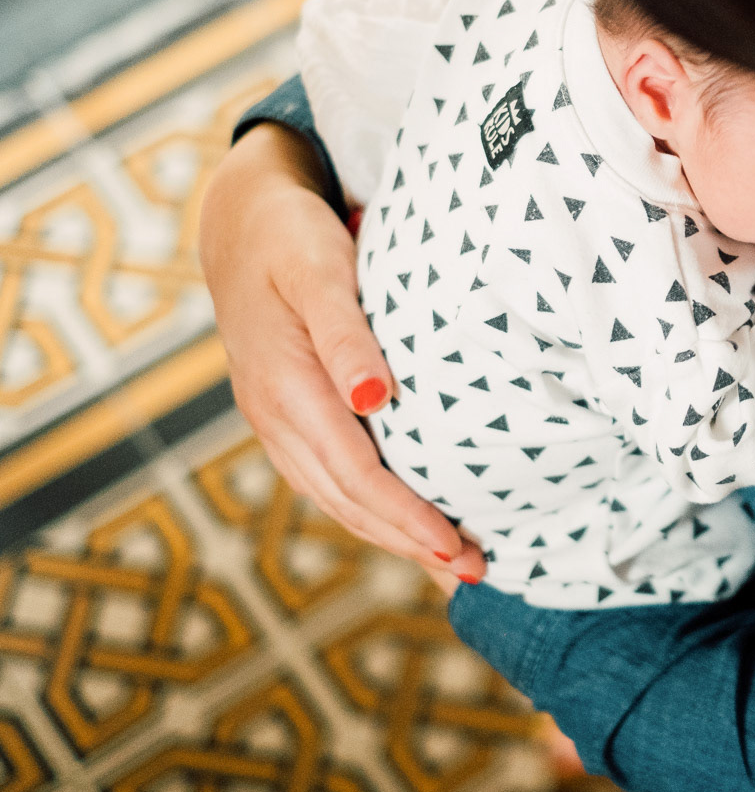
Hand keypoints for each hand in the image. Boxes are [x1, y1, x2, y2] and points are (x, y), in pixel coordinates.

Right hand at [199, 124, 485, 583]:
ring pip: (335, 497)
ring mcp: (274, 420)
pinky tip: (405, 519)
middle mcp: (274, 416)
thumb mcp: (320, 270)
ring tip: (451, 561)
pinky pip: (328, 476)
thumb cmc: (292, 238)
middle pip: (347, 500)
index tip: (456, 545)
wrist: (240, 221)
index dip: (406, 516)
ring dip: (392, 535)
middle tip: (476, 570)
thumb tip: (373, 400)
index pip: (355, 473)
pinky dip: (369, 508)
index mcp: (285, 387)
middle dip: (409, 541)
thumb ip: (347, 336)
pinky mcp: (285, 415)